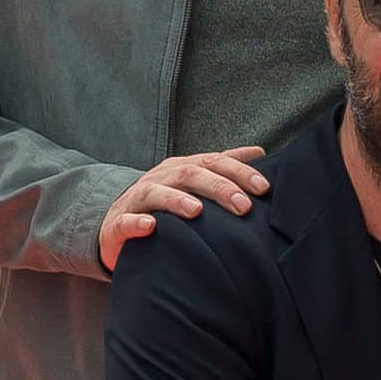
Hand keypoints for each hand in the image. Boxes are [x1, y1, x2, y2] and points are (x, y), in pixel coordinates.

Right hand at [99, 145, 268, 272]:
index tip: (263, 187)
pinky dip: (136, 223)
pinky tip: (150, 226)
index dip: (239, 172)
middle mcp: (160, 179)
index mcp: (181, 169)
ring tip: (197, 210)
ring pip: (155, 193)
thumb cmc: (164, 206)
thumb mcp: (194, 183)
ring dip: (176, 200)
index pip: (213, 162)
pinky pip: (125, 222)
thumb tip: (260, 152)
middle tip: (243, 206)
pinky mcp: (117, 225)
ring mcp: (136, 200)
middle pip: (189, 175)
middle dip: (218, 188)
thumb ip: (223, 168)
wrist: (117, 226)